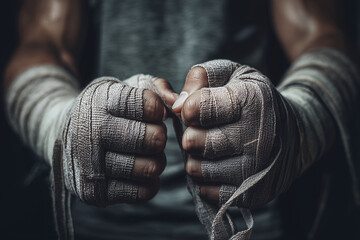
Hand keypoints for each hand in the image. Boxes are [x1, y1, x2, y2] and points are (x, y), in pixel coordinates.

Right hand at [61, 74, 175, 205]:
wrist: (65, 135)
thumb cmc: (107, 109)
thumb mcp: (127, 87)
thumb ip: (157, 88)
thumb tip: (178, 104)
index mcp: (100, 101)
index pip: (148, 105)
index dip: (158, 109)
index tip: (153, 111)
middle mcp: (91, 133)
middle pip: (153, 139)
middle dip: (159, 136)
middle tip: (151, 134)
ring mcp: (90, 166)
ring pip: (151, 168)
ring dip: (156, 160)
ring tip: (145, 153)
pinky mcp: (95, 193)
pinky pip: (143, 192)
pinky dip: (148, 181)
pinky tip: (138, 169)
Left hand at [175, 60, 304, 207]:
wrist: (295, 133)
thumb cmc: (255, 99)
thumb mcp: (233, 74)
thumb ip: (201, 77)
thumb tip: (176, 106)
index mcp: (253, 100)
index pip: (197, 108)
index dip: (188, 108)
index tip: (194, 108)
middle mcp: (259, 138)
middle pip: (193, 142)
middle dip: (190, 134)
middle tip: (203, 130)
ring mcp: (257, 170)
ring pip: (197, 169)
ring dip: (197, 157)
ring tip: (212, 147)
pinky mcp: (253, 195)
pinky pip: (207, 191)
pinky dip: (207, 178)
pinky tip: (220, 164)